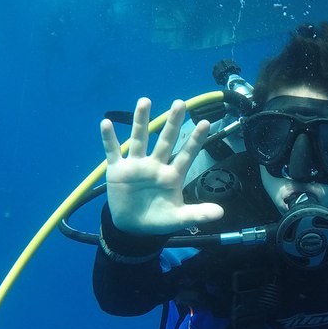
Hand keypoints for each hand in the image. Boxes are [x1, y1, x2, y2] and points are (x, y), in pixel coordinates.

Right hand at [100, 97, 223, 234]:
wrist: (132, 227)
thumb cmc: (159, 219)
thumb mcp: (179, 218)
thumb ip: (198, 213)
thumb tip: (221, 213)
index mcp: (172, 175)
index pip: (186, 154)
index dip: (196, 139)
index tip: (205, 122)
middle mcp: (156, 165)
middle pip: (165, 140)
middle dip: (172, 122)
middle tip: (180, 103)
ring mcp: (136, 166)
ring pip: (140, 139)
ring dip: (141, 121)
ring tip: (145, 101)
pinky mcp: (118, 170)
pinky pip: (112, 152)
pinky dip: (109, 139)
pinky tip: (106, 124)